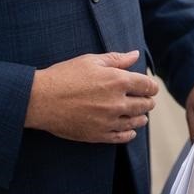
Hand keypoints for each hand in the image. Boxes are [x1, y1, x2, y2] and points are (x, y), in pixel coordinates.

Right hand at [24, 50, 157, 142]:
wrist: (41, 100)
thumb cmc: (64, 76)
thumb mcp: (91, 61)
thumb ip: (117, 59)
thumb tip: (135, 55)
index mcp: (118, 80)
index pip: (147, 85)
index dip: (151, 86)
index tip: (150, 87)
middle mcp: (117, 102)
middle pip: (144, 104)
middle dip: (148, 101)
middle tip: (147, 100)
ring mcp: (108, 121)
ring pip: (135, 122)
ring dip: (141, 117)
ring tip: (141, 116)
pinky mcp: (98, 135)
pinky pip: (121, 137)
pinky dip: (129, 134)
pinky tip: (130, 131)